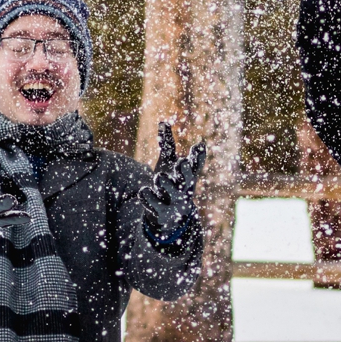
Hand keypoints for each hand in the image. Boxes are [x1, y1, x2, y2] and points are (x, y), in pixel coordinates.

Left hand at [138, 121, 204, 238]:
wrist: (169, 220)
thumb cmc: (169, 185)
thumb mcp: (168, 165)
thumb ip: (167, 145)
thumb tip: (163, 122)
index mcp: (187, 178)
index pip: (195, 166)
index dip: (197, 157)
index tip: (197, 146)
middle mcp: (183, 191)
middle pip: (187, 181)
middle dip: (185, 172)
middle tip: (181, 162)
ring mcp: (173, 204)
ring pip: (172, 195)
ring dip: (166, 185)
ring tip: (160, 177)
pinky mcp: (160, 215)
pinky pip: (154, 207)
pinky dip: (148, 199)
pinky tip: (143, 191)